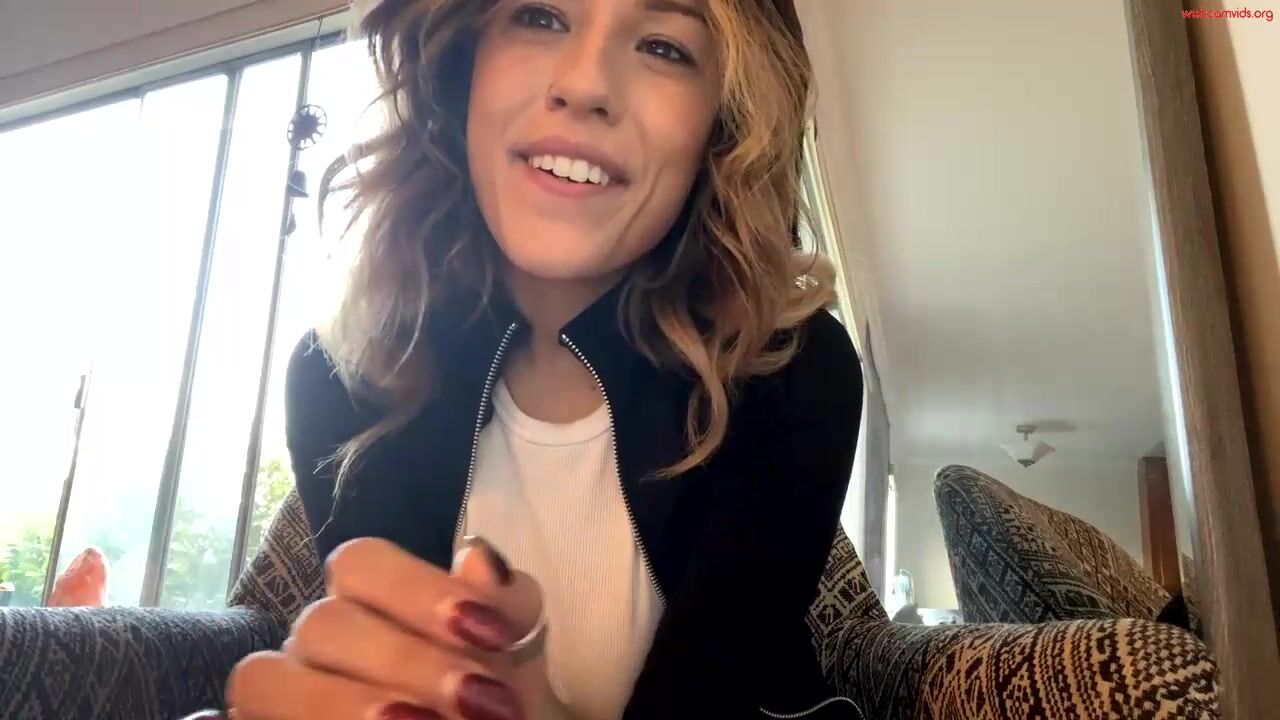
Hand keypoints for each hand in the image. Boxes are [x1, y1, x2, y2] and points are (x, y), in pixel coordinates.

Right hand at [213, 536, 560, 719]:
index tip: (494, 635)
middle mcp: (318, 640)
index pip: (360, 562)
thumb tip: (480, 560)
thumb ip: (506, 612)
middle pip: (323, 623)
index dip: (421, 591)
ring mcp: (286, 691)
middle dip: (407, 663)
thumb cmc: (499, 703)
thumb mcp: (518, 660)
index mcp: (371, 599)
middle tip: (482, 703)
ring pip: (267, 680)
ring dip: (343, 704)